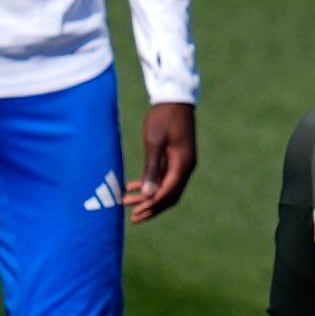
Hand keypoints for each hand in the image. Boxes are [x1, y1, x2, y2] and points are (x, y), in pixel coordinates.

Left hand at [126, 102, 198, 223]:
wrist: (174, 98)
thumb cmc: (163, 117)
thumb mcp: (154, 142)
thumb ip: (152, 168)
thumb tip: (149, 193)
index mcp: (183, 164)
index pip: (168, 191)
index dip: (152, 204)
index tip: (136, 212)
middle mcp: (185, 167)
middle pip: (169, 195)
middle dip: (151, 207)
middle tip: (133, 218)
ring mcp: (180, 163)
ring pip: (165, 188)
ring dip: (149, 197)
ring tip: (129, 204)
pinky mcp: (174, 157)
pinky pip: (162, 177)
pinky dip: (149, 184)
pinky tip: (132, 187)